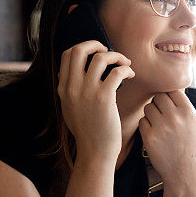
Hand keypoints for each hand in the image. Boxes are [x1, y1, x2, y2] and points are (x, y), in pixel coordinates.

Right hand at [57, 41, 134, 160]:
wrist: (95, 152)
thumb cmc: (88, 133)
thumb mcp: (70, 110)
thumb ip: (70, 92)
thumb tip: (69, 75)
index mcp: (64, 89)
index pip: (67, 55)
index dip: (83, 48)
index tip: (97, 53)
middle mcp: (72, 87)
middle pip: (79, 50)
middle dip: (96, 44)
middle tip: (109, 50)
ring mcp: (87, 92)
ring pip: (100, 58)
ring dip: (116, 56)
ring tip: (125, 63)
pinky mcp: (104, 98)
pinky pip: (116, 72)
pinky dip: (126, 69)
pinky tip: (131, 75)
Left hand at [139, 91, 195, 188]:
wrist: (185, 173)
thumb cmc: (188, 145)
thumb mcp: (192, 122)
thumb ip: (180, 104)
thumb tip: (166, 85)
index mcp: (188, 111)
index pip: (172, 90)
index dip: (169, 98)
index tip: (171, 109)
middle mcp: (175, 117)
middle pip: (158, 97)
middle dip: (159, 105)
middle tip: (164, 119)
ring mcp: (162, 127)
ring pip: (148, 108)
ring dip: (151, 116)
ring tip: (161, 129)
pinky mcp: (150, 137)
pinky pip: (142, 122)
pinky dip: (146, 128)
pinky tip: (156, 138)